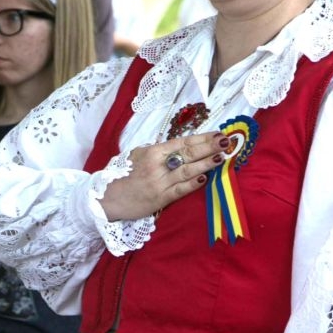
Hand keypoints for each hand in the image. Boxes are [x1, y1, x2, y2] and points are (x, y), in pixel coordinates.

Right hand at [101, 132, 230, 221]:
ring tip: (221, 157)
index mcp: (152, 152)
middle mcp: (157, 165)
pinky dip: (192, 184)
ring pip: (187, 170)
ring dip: (206, 163)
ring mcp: (159, 182)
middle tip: (225, 141)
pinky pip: (179, 190)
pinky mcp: (159, 199)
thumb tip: (174, 147)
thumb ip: (154, 151)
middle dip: (208, 146)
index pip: (181, 142)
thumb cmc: (121, 177)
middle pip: (187, 153)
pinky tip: (205, 178)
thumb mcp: (135, 156)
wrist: (106, 199)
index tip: (217, 133)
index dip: (201, 138)